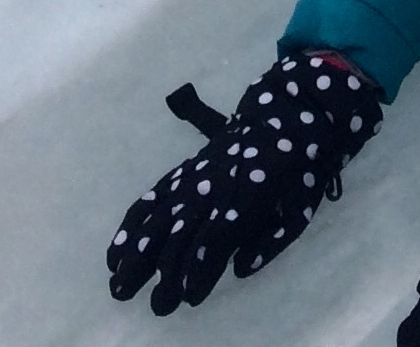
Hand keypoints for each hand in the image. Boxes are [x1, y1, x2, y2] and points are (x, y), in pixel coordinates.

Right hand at [105, 51, 380, 314]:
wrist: (287, 112)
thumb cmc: (300, 167)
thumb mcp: (301, 207)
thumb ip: (272, 240)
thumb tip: (240, 268)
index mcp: (247, 196)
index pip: (215, 239)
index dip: (200, 269)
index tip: (190, 297)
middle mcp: (213, 186)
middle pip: (181, 234)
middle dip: (167, 273)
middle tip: (158, 306)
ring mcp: (193, 176)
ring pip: (158, 217)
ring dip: (138, 254)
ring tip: (121, 286)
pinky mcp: (183, 171)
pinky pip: (151, 197)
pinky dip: (132, 224)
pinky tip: (117, 250)